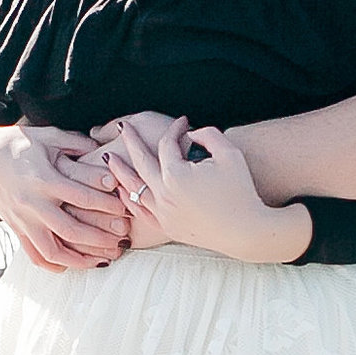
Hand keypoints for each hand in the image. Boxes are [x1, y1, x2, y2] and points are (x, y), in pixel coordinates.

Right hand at [0, 121, 131, 271]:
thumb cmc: (17, 145)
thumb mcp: (47, 137)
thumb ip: (76, 144)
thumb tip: (105, 153)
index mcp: (42, 179)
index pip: (80, 196)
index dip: (106, 203)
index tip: (124, 206)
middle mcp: (32, 204)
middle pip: (70, 229)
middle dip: (100, 237)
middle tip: (123, 238)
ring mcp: (23, 220)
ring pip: (53, 250)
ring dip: (81, 259)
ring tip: (105, 258)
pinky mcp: (17, 230)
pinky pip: (35, 255)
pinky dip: (54, 264)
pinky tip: (73, 265)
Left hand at [97, 117, 310, 264]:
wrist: (246, 231)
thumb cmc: (241, 190)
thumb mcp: (230, 153)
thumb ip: (209, 134)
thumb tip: (191, 134)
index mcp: (176, 175)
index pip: (167, 145)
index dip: (174, 130)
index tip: (183, 123)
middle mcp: (163, 194)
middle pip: (140, 163)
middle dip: (131, 141)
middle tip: (123, 127)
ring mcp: (163, 213)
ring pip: (133, 190)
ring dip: (120, 172)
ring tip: (109, 160)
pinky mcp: (167, 227)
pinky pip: (140, 212)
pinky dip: (128, 200)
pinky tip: (123, 191)